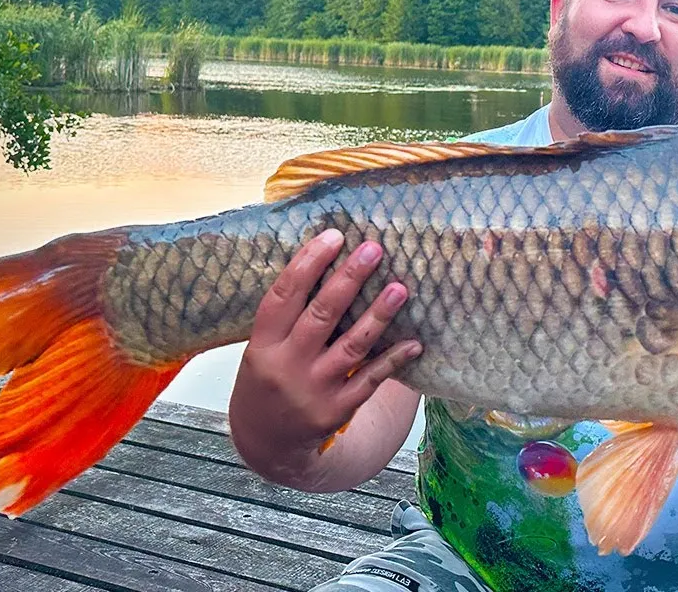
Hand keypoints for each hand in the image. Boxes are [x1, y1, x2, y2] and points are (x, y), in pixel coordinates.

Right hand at [229, 228, 420, 462]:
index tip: (334, 236)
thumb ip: (289, 316)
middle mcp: (286, 366)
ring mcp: (313, 390)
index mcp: (262, 344)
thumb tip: (332, 264)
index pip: (284, 296)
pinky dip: (393, 360)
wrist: (265, 441)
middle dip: (349, 279)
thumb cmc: (269, 379)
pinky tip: (415, 342)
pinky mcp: (337, 410)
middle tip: (374, 250)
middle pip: (321, 315)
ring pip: (351, 346)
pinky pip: (371, 380)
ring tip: (400, 288)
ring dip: (378, 315)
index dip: (308, 263)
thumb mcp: (262, 348)